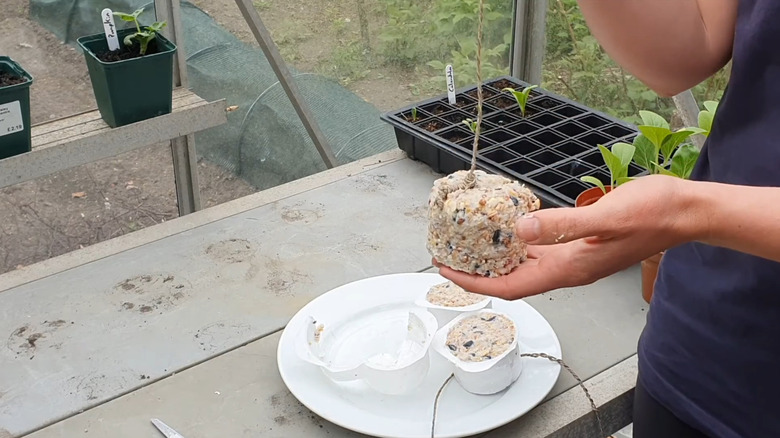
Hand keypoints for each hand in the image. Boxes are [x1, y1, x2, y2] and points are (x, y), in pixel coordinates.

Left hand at [434, 175, 697, 299]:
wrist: (685, 211)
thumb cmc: (653, 215)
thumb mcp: (607, 218)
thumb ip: (564, 225)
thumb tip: (520, 228)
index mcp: (569, 269)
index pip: (509, 287)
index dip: (475, 284)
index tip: (446, 272)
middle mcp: (566, 268)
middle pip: (510, 279)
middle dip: (477, 272)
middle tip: (447, 253)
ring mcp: (573, 256)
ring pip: (523, 264)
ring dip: (494, 257)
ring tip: (467, 241)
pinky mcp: (579, 242)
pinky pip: (538, 247)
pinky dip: (516, 239)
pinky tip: (505, 225)